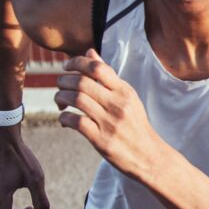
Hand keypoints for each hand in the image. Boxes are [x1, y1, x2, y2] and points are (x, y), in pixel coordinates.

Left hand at [54, 49, 159, 177]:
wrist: (149, 156)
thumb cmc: (135, 125)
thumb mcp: (127, 97)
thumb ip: (108, 76)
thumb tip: (90, 52)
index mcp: (125, 91)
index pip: (97, 67)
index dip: (76, 62)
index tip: (66, 66)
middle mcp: (118, 104)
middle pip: (82, 82)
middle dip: (63, 81)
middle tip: (60, 85)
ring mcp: (110, 123)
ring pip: (76, 100)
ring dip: (61, 98)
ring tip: (60, 101)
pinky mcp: (102, 140)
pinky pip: (76, 122)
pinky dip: (64, 118)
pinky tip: (64, 119)